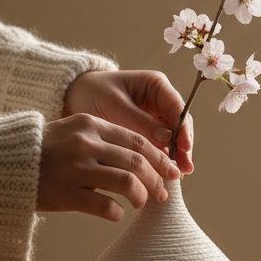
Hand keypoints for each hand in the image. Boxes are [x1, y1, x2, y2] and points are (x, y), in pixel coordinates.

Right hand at [36, 114, 180, 219]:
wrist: (2, 163)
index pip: (137, 140)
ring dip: (141, 196)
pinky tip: (116, 213)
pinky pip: (105, 207)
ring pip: (127, 183)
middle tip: (162, 193)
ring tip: (141, 203)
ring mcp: (75, 169)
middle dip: (156, 180)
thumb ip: (104, 140)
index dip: (160, 158)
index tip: (171, 171)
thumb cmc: (44, 151)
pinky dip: (117, 212)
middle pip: (137, 162)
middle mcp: (85, 144)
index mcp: (90, 125)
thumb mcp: (73, 132)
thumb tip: (146, 160)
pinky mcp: (66, 194)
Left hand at [62, 70, 193, 174]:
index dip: (183, 129)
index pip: (177, 107)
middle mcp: (162, 100)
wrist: (76, 97)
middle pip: (180, 125)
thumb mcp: (114, 106)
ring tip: (177, 176)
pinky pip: (161, 145)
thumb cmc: (93, 94)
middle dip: (183, 146)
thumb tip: (167, 139)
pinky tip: (164, 174)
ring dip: (176, 156)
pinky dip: (163, 159)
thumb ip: (140, 121)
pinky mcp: (150, 131)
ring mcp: (157, 116)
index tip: (184, 148)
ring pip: (174, 137)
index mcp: (156, 85)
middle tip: (184, 168)